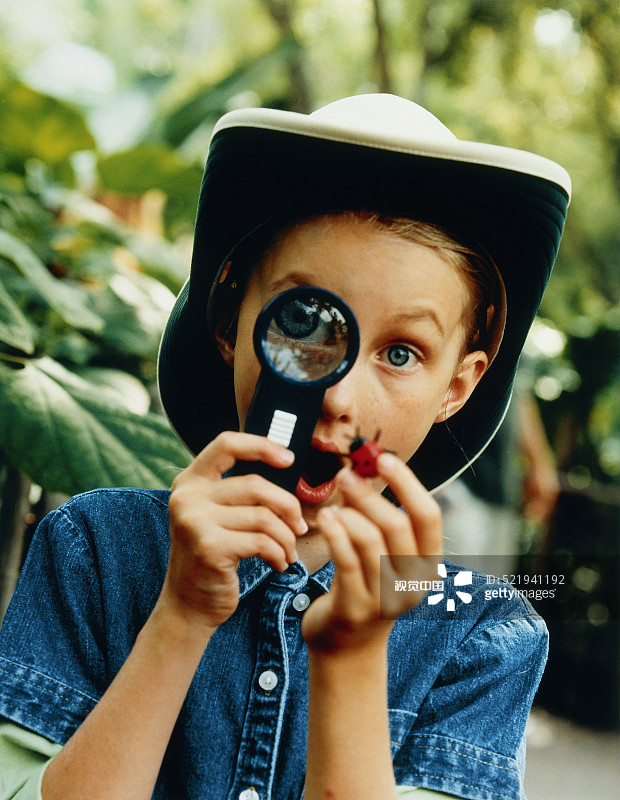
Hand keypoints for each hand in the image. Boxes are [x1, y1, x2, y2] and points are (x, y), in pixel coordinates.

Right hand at [160, 432, 307, 631]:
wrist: (189, 605)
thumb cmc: (213, 556)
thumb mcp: (216, 516)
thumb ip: (238, 492)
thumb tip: (286, 465)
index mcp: (189, 481)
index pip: (226, 444)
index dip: (261, 446)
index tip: (289, 458)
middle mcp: (187, 497)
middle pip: (255, 485)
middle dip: (288, 506)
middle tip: (299, 526)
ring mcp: (194, 521)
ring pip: (263, 516)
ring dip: (286, 537)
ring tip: (288, 551)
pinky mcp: (209, 547)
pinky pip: (262, 541)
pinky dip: (279, 553)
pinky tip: (279, 563)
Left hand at [301, 453, 442, 654]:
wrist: (346, 649)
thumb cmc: (364, 589)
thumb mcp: (383, 557)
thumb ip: (379, 520)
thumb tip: (363, 470)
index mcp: (428, 564)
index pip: (428, 516)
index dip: (408, 484)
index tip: (383, 459)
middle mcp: (413, 582)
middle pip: (398, 525)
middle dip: (371, 494)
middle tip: (346, 474)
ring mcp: (386, 599)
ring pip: (371, 541)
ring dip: (349, 513)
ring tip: (333, 500)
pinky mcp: (355, 609)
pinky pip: (346, 562)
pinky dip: (335, 534)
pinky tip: (324, 518)